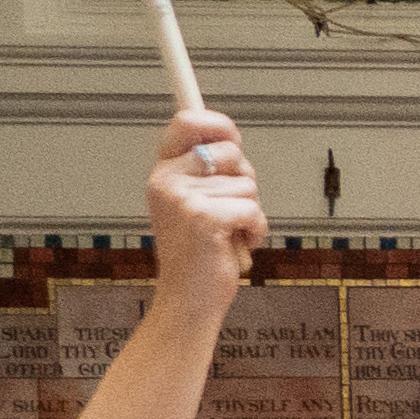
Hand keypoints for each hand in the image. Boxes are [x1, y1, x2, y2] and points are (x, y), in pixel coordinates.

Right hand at [142, 110, 264, 301]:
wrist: (187, 299)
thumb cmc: (199, 254)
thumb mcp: (197, 205)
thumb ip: (211, 174)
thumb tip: (231, 139)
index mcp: (164, 172)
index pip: (186, 122)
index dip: (215, 120)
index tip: (229, 129)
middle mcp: (167, 180)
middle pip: (232, 151)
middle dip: (245, 180)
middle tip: (232, 209)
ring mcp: (183, 198)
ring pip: (248, 184)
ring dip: (251, 212)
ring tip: (228, 234)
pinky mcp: (203, 217)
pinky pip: (252, 209)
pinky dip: (255, 230)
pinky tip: (236, 245)